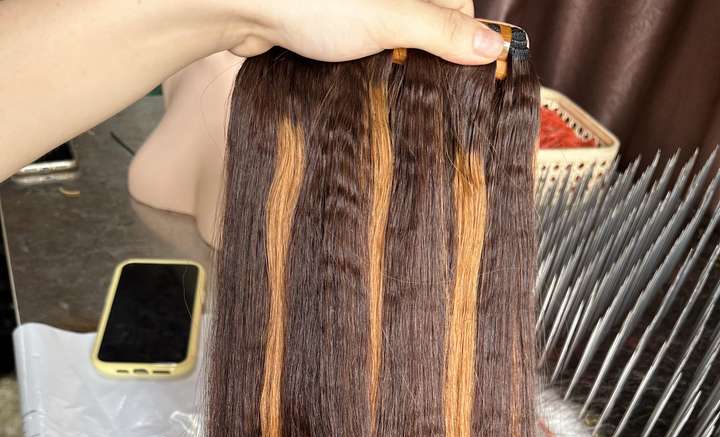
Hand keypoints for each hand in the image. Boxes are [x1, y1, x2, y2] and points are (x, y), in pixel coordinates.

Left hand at [222, 0, 506, 64]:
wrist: (240, 5)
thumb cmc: (312, 1)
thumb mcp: (390, 18)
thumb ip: (442, 31)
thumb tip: (492, 46)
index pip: (456, 3)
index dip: (460, 37)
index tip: (459, 71)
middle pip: (426, 22)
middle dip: (425, 56)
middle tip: (420, 85)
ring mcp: (358, 5)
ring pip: (394, 38)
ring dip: (395, 66)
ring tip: (389, 83)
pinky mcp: (332, 24)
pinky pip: (363, 47)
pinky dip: (367, 66)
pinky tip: (362, 80)